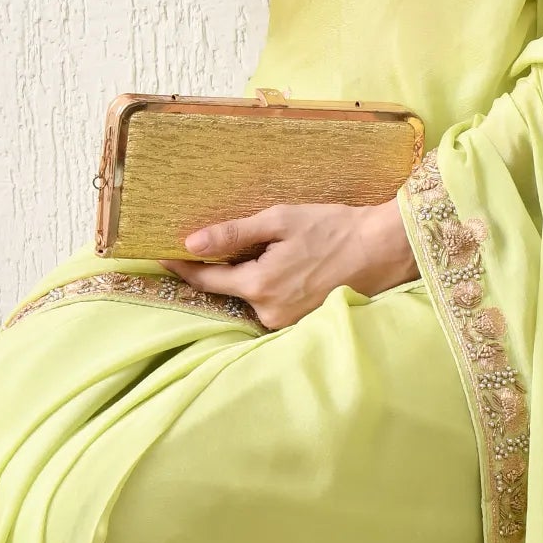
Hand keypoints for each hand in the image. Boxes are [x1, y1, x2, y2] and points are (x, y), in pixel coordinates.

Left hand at [166, 199, 418, 330]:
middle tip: (218, 241)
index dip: (181, 267)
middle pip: (229, 290)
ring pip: (250, 298)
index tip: (160, 255)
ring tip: (265, 249)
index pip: (205, 281)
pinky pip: (270, 304)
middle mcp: (269, 312)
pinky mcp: (301, 322)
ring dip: (247, 277)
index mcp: (259, 286)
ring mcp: (286, 321)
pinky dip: (267, 286)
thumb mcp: (280, 220)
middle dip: (221, 268)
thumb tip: (191, 242)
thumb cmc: (333, 228)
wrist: (381, 248)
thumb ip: (233, 234)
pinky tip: (282, 265)